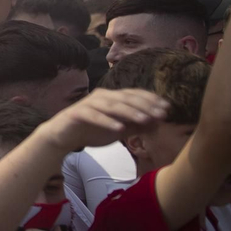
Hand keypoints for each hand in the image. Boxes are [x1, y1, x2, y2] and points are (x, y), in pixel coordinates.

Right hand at [44, 87, 167, 150]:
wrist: (62, 136)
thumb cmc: (91, 131)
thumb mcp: (118, 130)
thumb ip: (136, 126)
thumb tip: (157, 123)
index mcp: (112, 98)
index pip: (134, 94)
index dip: (151, 100)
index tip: (168, 108)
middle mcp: (102, 96)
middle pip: (126, 98)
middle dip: (145, 106)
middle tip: (161, 114)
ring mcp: (89, 104)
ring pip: (112, 105)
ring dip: (130, 112)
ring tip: (145, 120)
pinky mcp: (78, 113)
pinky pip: (95, 116)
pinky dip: (107, 121)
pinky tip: (120, 129)